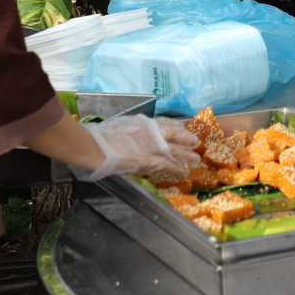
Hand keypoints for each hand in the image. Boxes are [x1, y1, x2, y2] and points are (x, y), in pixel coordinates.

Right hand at [82, 115, 201, 181]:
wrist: (99, 145)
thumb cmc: (103, 135)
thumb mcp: (122, 125)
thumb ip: (132, 130)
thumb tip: (133, 134)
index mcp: (145, 123)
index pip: (165, 122)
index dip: (175, 126)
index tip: (181, 127)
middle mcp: (153, 132)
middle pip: (176, 134)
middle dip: (186, 139)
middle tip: (196, 142)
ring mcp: (153, 146)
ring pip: (176, 150)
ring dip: (186, 155)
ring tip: (195, 159)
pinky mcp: (151, 160)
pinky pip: (168, 165)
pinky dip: (177, 169)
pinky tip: (183, 172)